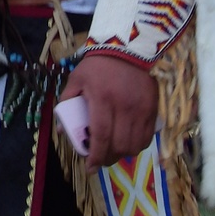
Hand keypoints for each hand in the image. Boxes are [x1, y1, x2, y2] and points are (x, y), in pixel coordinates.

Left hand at [59, 53, 157, 170]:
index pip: (101, 136)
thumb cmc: (97, 65)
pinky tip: (128, 143)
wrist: (127, 48)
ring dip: (123, 154)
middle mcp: (124, 107)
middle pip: (119, 145)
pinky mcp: (152, 108)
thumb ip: (66, 103)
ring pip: (135, 144)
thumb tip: (62, 130)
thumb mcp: (76, 80)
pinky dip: (137, 145)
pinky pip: (147, 137)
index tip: (90, 167)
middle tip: (100, 160)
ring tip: (114, 151)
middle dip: (108, 158)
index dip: (96, 156)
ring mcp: (141, 109)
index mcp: (102, 100)